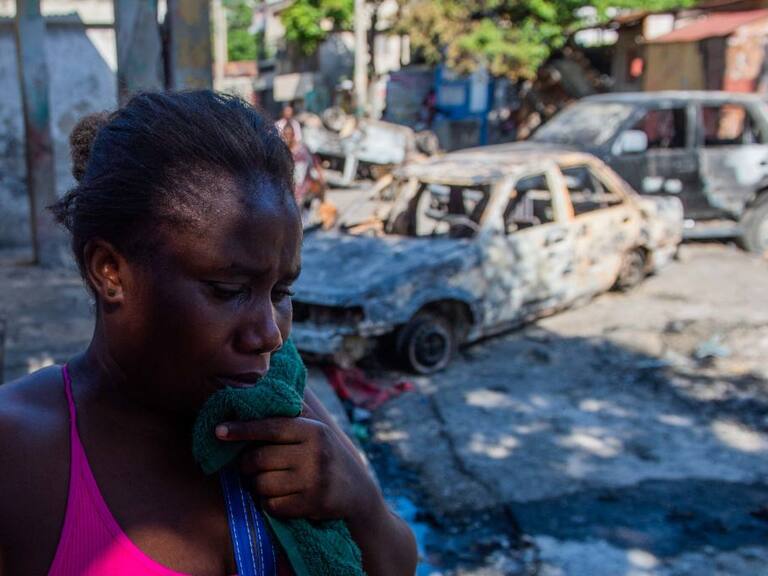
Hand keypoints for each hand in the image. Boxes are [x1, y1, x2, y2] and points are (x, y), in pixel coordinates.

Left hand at [215, 404, 380, 521]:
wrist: (356, 491)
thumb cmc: (325, 454)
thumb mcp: (316, 428)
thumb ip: (291, 411)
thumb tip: (257, 386)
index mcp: (312, 430)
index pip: (271, 426)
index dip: (242, 429)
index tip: (218, 431)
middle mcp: (315, 453)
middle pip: (259, 459)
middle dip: (247, 465)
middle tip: (251, 466)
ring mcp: (314, 480)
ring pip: (262, 484)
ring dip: (258, 486)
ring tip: (270, 481)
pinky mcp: (311, 504)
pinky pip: (272, 505)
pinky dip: (270, 503)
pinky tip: (282, 497)